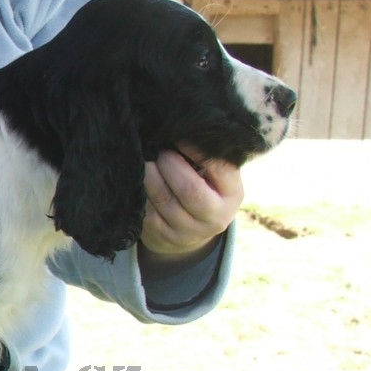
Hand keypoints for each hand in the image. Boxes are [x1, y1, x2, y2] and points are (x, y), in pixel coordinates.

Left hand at [139, 145, 243, 267]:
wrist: (190, 231)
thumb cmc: (204, 190)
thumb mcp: (216, 178)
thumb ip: (207, 159)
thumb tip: (182, 132)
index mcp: (233, 195)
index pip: (220, 170)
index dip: (198, 151)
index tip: (180, 137)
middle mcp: (215, 218)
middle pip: (190, 190)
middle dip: (170, 165)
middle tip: (160, 151)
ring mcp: (188, 232)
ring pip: (163, 200)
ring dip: (150, 176)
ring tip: (145, 161)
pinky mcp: (163, 238)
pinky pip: (146, 212)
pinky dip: (140, 192)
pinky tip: (138, 180)